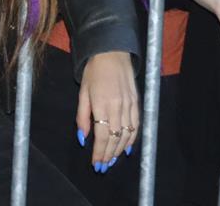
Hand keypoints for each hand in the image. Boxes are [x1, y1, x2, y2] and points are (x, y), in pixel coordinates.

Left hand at [77, 51, 137, 171]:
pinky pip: (136, 126)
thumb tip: (82, 139)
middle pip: (115, 138)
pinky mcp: (137, 102)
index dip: (99, 152)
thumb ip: (82, 117)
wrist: (112, 53)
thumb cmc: (94, 71)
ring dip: (119, 150)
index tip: (95, 163)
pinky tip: (125, 148)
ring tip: (111, 160)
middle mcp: (118, 106)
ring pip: (127, 135)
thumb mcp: (83, 92)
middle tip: (102, 167)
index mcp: (102, 104)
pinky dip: (131, 139)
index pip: (102, 135)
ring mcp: (130, 105)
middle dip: (108, 155)